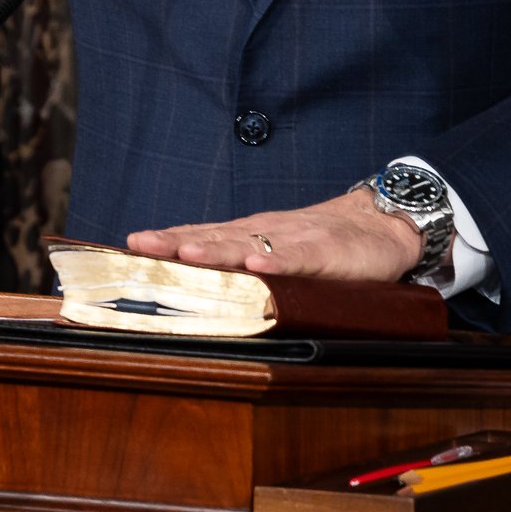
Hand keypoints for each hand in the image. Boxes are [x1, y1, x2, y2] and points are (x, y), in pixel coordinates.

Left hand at [125, 187, 423, 282]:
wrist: (381, 224)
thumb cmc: (324, 243)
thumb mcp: (276, 253)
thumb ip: (243, 265)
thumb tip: (196, 287)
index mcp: (250, 235)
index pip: (200, 235)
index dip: (166, 241)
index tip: (129, 247)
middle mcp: (265, 233)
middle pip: (214, 236)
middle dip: (175, 242)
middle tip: (141, 247)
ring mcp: (295, 240)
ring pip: (250, 243)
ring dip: (217, 249)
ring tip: (186, 252)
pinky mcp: (327, 253)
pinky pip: (299, 257)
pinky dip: (278, 261)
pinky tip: (258, 265)